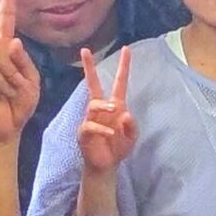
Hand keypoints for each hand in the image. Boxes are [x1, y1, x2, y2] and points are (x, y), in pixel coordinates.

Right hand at [75, 47, 135, 172]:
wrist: (106, 166)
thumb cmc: (118, 148)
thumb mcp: (132, 137)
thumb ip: (132, 126)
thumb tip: (125, 114)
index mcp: (115, 106)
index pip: (119, 82)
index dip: (123, 66)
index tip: (126, 49)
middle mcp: (101, 110)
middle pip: (93, 84)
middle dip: (89, 68)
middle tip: (85, 50)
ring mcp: (91, 119)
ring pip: (93, 104)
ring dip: (104, 105)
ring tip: (115, 110)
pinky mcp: (84, 132)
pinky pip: (90, 125)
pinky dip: (102, 128)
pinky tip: (111, 133)